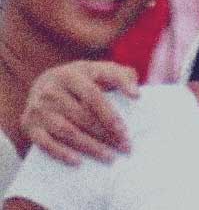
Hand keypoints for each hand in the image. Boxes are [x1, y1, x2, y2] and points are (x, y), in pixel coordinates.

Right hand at [20, 61, 137, 164]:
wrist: (46, 82)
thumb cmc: (85, 79)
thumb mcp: (102, 70)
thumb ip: (123, 76)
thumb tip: (136, 94)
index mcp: (72, 75)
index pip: (92, 94)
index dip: (109, 112)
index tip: (125, 129)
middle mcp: (52, 90)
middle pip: (82, 116)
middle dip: (106, 134)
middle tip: (125, 146)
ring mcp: (39, 108)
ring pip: (67, 131)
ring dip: (90, 146)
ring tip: (110, 157)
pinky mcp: (29, 124)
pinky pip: (45, 142)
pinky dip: (61, 153)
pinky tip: (79, 161)